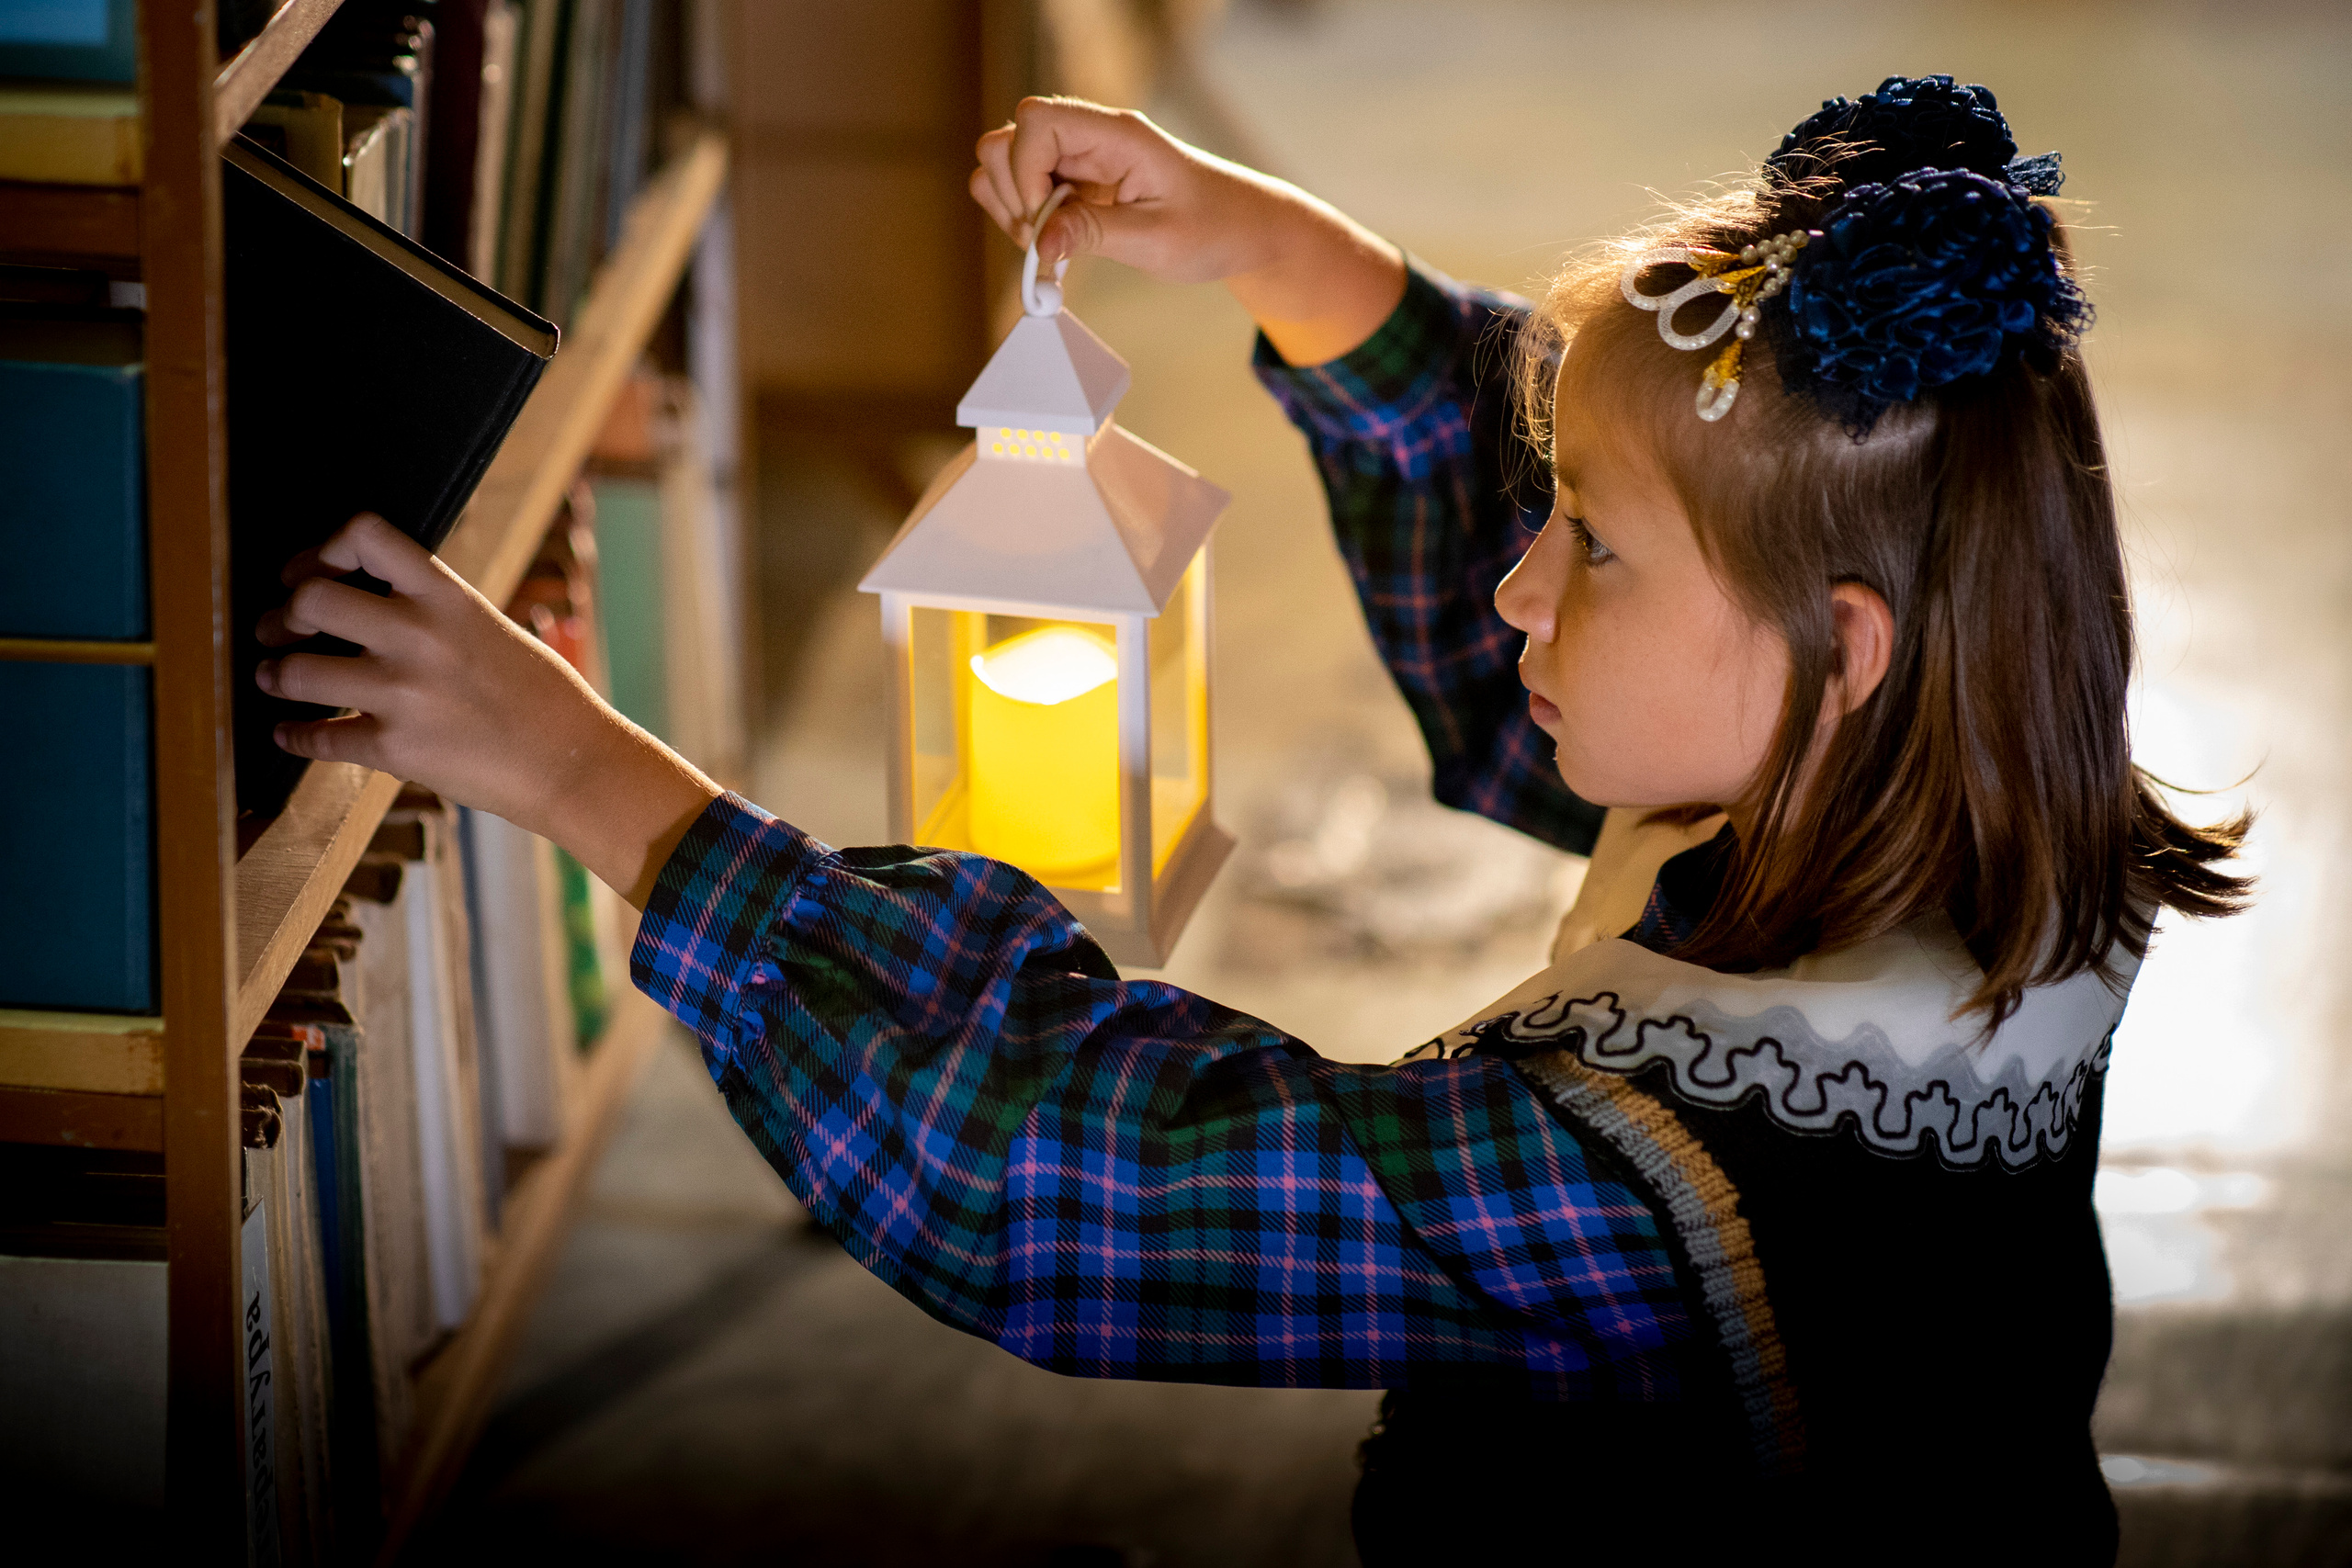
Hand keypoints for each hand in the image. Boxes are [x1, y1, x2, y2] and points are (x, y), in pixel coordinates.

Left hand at [255, 514, 719, 907]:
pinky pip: (317, 739)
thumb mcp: (492, 629)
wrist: (576, 764)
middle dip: (281, 616)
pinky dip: (293, 736)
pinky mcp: (395, 750)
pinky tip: (290, 734)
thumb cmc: (542, 698)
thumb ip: (435, 611)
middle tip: (279, 629)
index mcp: (449, 598)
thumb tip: (373, 599)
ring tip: (273, 677)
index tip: (311, 571)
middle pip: (310, 599)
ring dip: (273, 674)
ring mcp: (404, 695)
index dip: (321, 549)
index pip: (365, 535)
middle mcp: (420, 637)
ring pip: (296, 671)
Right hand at [970, 96, 1403, 365]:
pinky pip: (1025, 191)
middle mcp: (1092, 138)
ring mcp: (1080, 159)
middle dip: (1012, 195)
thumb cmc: (1216, 227)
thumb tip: (1039, 242)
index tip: (1046, 220)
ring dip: (1014, 211)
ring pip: (1006, 165)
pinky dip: (1026, 221)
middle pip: (1007, 140)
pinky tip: (1059, 244)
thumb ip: (1094, 234)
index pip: (1037, 121)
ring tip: (1056, 246)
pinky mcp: (1076, 183)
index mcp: (1116, 134)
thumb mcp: (1159, 239)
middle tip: (1050, 240)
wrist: (1245, 229)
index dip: (1025, 171)